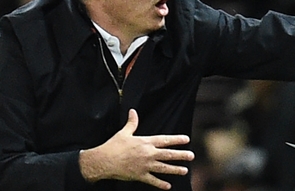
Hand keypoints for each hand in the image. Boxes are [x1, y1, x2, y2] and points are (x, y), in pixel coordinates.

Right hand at [79, 109, 194, 189]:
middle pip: (168, 154)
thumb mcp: (124, 133)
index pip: (165, 140)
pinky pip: (152, 180)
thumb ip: (132, 123)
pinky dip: (160, 184)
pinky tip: (168, 186)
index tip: (187, 139)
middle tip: (191, 156)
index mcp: (145, 142)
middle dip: (181, 155)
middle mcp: (148, 154)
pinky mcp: (139, 175)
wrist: (103, 161)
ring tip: (185, 171)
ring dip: (175, 170)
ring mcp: (144, 165)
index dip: (176, 139)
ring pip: (163, 168)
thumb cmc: (113, 146)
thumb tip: (133, 111)